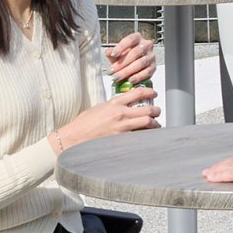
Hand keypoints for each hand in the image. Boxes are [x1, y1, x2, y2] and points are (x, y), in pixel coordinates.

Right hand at [47, 89, 161, 154]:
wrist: (74, 137)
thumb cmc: (83, 123)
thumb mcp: (99, 108)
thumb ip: (112, 106)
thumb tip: (122, 106)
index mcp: (114, 103)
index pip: (137, 93)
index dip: (149, 92)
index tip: (154, 94)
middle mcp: (120, 114)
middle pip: (147, 109)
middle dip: (156, 110)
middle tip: (158, 111)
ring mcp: (121, 127)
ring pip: (147, 123)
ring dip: (154, 124)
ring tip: (155, 125)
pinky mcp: (121, 140)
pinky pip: (138, 136)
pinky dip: (145, 136)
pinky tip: (147, 137)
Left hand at [104, 33, 156, 89]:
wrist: (132, 68)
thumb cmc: (124, 58)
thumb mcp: (116, 54)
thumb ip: (111, 53)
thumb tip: (108, 52)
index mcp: (137, 38)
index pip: (130, 40)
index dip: (121, 47)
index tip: (113, 54)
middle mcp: (146, 45)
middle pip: (135, 53)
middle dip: (122, 63)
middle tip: (111, 71)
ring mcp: (151, 56)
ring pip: (141, 63)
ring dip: (127, 71)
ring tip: (117, 77)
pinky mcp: (153, 67)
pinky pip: (147, 72)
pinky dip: (138, 77)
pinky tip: (130, 80)